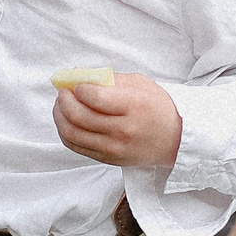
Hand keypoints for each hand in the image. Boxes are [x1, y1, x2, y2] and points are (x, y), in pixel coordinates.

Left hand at [54, 74, 183, 168]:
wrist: (175, 139)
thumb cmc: (157, 108)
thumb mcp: (140, 84)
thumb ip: (108, 79)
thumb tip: (76, 75)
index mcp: (134, 106)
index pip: (94, 98)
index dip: (79, 88)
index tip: (78, 84)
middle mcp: (123, 130)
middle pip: (79, 116)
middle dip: (63, 101)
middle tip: (63, 92)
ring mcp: (114, 148)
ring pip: (72, 133)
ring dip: (59, 116)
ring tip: (61, 105)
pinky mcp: (108, 159)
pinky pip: (76, 146)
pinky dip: (65, 132)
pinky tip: (67, 121)